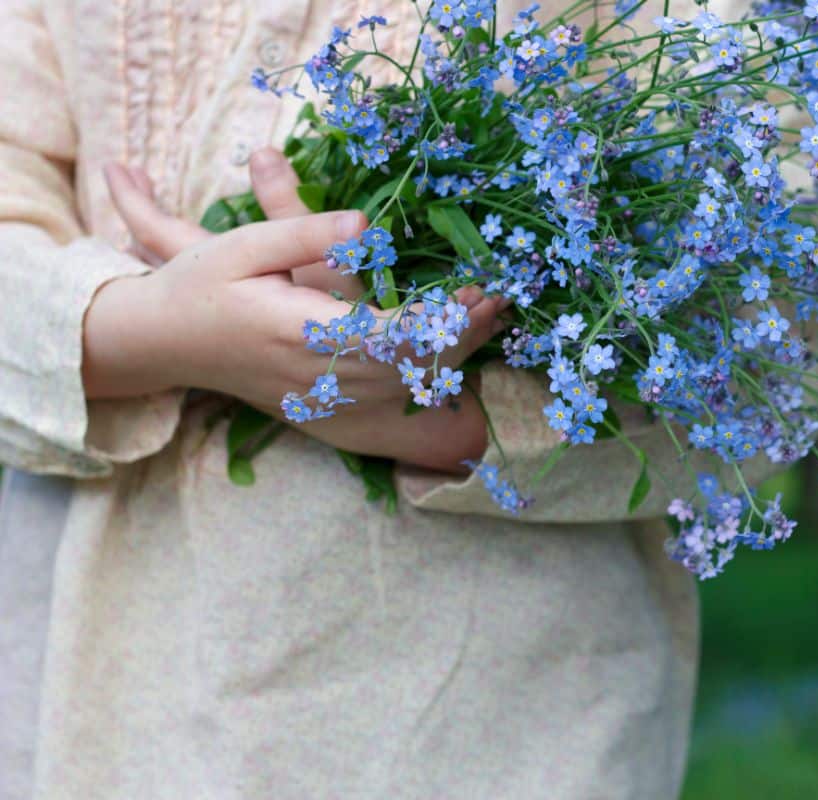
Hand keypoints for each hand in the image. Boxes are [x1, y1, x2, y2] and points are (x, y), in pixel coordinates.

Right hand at [84, 153, 504, 472]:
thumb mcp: (245, 245)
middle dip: (461, 336)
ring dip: (453, 355)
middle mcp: (317, 375)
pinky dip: (428, 374)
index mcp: (298, 332)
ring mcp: (322, 398)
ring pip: (405, 387)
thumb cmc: (203, 285)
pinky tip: (454, 346)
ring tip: (492, 316)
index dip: (438, 321)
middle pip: (410, 367)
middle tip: (500, 300)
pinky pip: (388, 399)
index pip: (386, 337)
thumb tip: (369, 225)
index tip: (475, 292)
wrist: (164, 343)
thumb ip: (305, 231)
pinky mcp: (325, 406)